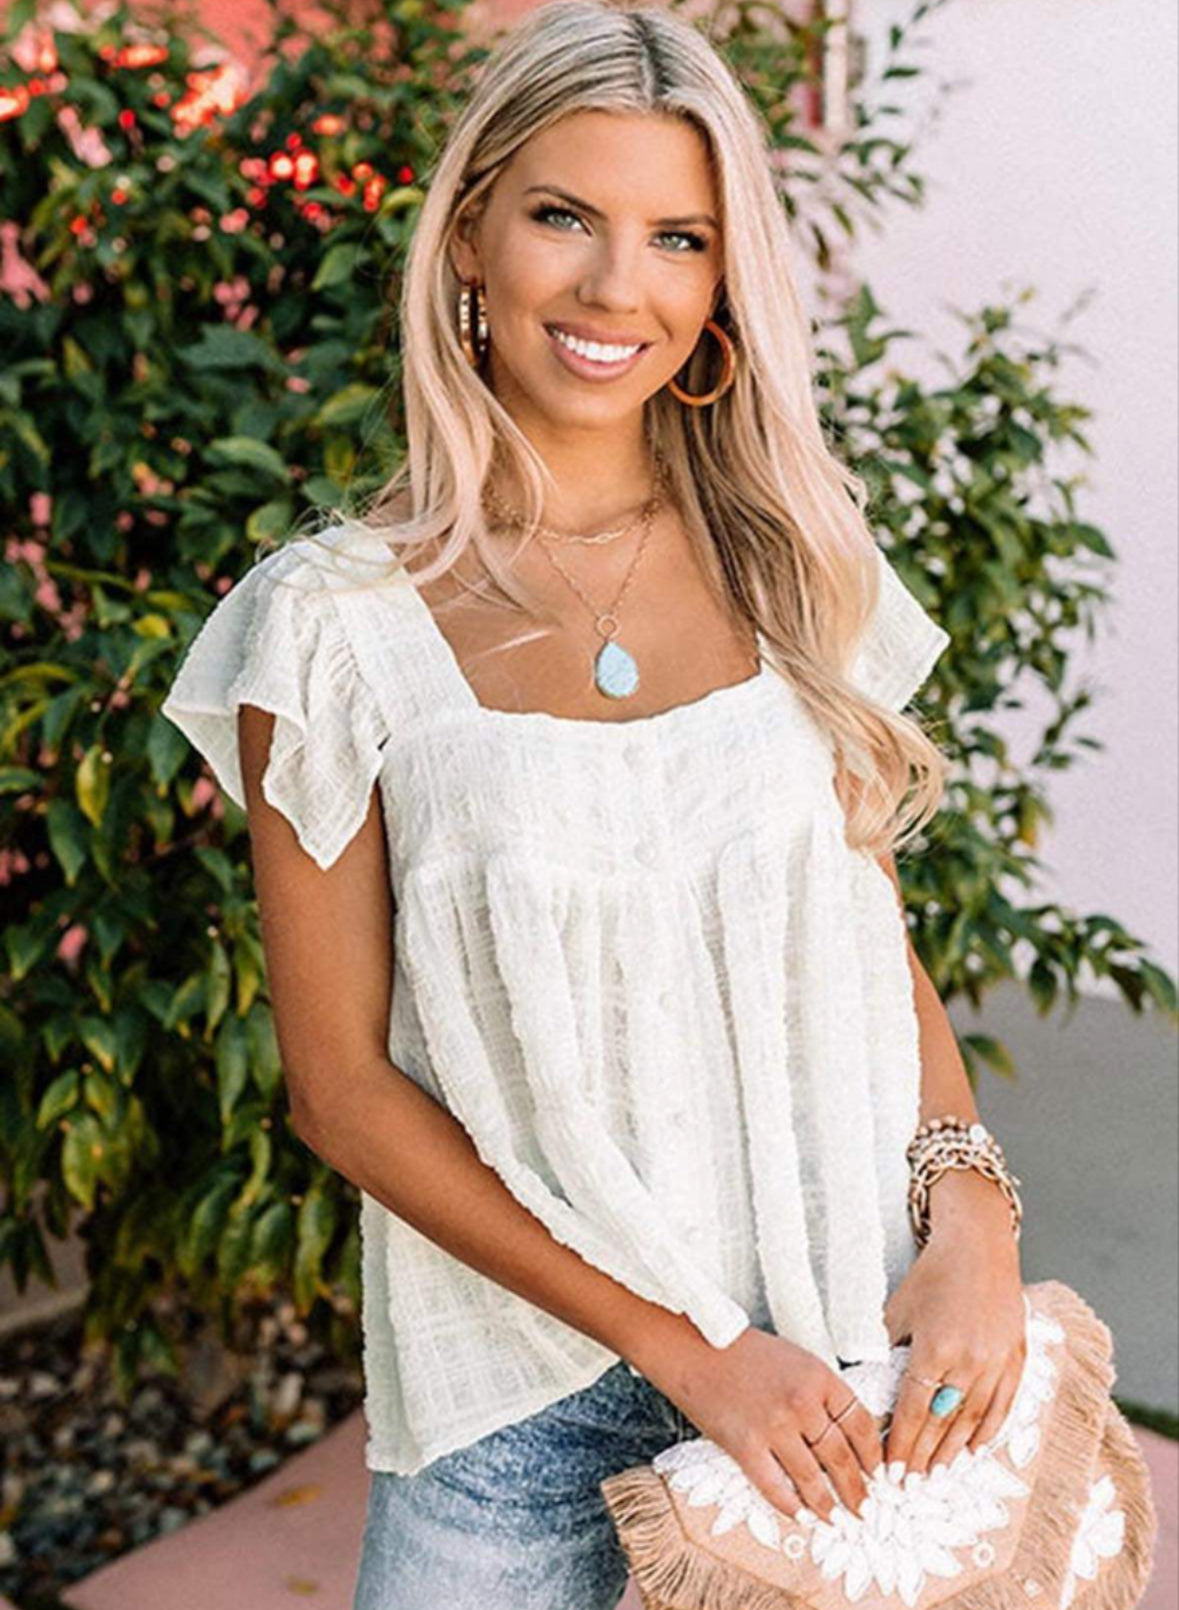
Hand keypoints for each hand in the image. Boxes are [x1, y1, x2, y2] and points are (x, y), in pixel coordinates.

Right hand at [642, 1326, 885, 1523]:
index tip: (880, 1476)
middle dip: (857, 1490)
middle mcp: (802, 1402)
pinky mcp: (745, 1445)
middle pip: (841, 1457)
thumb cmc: (744, 1351)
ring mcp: (773, 1426)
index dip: (875, 1457)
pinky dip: (792, 1507)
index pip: (862, 1425)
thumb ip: (821, 1392)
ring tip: (836, 1520)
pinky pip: (775, 1487)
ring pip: (813, 1479)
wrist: (693, 1346)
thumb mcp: (795, 1360)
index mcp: (820, 1376)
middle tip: (865, 1510)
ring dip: (828, 1505)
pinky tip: (801, 1517)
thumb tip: (845, 1435)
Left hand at [882, 1171, 1025, 1477]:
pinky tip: (973, 1449)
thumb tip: (867, 1381)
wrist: (980, 1246)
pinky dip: (988, 1431)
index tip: (891, 1469)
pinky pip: (1003, 1406)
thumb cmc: (934, 1274)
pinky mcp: (1016, 1359)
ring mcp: (996, 1363)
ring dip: (953, 1451)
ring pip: (974, 1420)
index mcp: (936, 1349)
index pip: (915, 1409)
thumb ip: (885, 1348)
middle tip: (910, 1484)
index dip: (903, 1443)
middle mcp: (969, 1362)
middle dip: (924, 1456)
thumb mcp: (899, 1308)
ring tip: (937, 1475)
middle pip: (944, 1422)